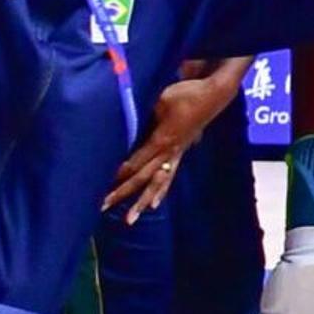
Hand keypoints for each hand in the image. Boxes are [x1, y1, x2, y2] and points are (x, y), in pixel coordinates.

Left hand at [103, 60, 248, 224]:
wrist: (214, 94)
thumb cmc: (186, 93)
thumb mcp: (159, 99)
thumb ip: (141, 112)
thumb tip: (121, 119)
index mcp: (161, 140)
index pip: (135, 162)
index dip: (117, 175)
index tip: (99, 185)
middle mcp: (168, 153)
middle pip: (141, 178)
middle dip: (121, 193)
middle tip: (101, 207)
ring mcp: (175, 154)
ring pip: (156, 184)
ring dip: (141, 202)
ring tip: (130, 220)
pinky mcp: (180, 152)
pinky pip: (168, 176)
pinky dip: (160, 191)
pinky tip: (153, 204)